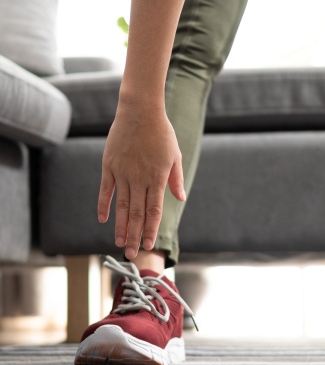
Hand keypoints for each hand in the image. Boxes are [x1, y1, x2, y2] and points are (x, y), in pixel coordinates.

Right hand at [97, 98, 185, 259]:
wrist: (140, 111)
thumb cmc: (161, 133)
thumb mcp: (175, 155)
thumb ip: (175, 178)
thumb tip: (181, 197)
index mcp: (157, 178)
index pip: (154, 211)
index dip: (150, 229)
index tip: (148, 245)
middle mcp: (139, 178)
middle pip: (136, 213)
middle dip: (134, 235)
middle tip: (131, 254)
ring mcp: (123, 172)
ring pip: (121, 206)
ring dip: (120, 226)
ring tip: (119, 242)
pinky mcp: (109, 165)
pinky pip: (106, 189)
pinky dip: (104, 205)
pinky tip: (104, 219)